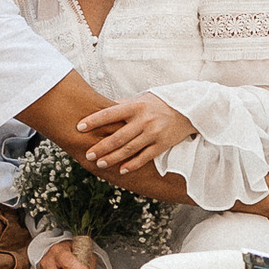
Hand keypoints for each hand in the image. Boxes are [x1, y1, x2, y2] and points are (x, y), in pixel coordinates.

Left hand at [77, 91, 193, 179]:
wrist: (189, 109)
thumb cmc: (160, 103)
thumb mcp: (141, 99)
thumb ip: (122, 105)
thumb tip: (99, 106)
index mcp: (136, 106)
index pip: (110, 113)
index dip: (94, 120)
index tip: (79, 127)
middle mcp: (144, 120)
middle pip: (118, 136)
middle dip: (101, 146)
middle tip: (88, 154)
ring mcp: (154, 133)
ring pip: (129, 149)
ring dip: (113, 158)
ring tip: (100, 163)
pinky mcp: (162, 144)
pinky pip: (145, 157)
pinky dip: (133, 164)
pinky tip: (122, 170)